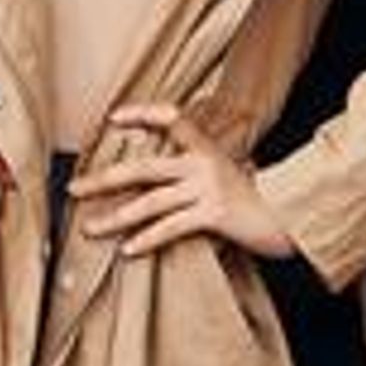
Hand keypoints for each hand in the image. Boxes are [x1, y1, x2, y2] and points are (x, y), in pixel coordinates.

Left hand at [72, 102, 296, 260]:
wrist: (292, 217)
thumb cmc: (257, 201)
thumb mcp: (228, 174)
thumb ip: (196, 171)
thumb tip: (158, 183)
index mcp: (206, 148)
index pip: (170, 119)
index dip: (141, 115)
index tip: (113, 119)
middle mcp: (203, 163)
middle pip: (143, 168)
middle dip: (104, 179)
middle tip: (74, 189)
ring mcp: (208, 188)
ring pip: (150, 201)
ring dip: (115, 217)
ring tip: (90, 229)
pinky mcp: (215, 214)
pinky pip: (171, 227)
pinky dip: (146, 239)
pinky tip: (127, 250)